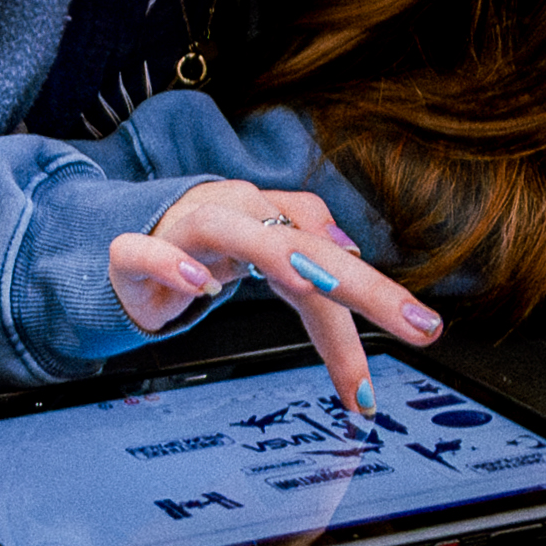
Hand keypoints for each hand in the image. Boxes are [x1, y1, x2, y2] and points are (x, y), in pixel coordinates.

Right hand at [110, 180, 441, 411]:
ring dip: (274, 252)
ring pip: (230, 227)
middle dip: (357, 281)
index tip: (423, 332)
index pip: (331, 253)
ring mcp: (182, 228)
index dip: (378, 294)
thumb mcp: (265, 269)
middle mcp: (234, 213)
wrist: (121, 250)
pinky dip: (171, 262)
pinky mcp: (132, 251)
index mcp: (269, 220)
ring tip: (315, 287)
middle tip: (407, 320)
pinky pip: (146, 250)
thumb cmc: (201, 255)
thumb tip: (364, 270)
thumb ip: (313, 278)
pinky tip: (199, 284)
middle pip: (300, 239)